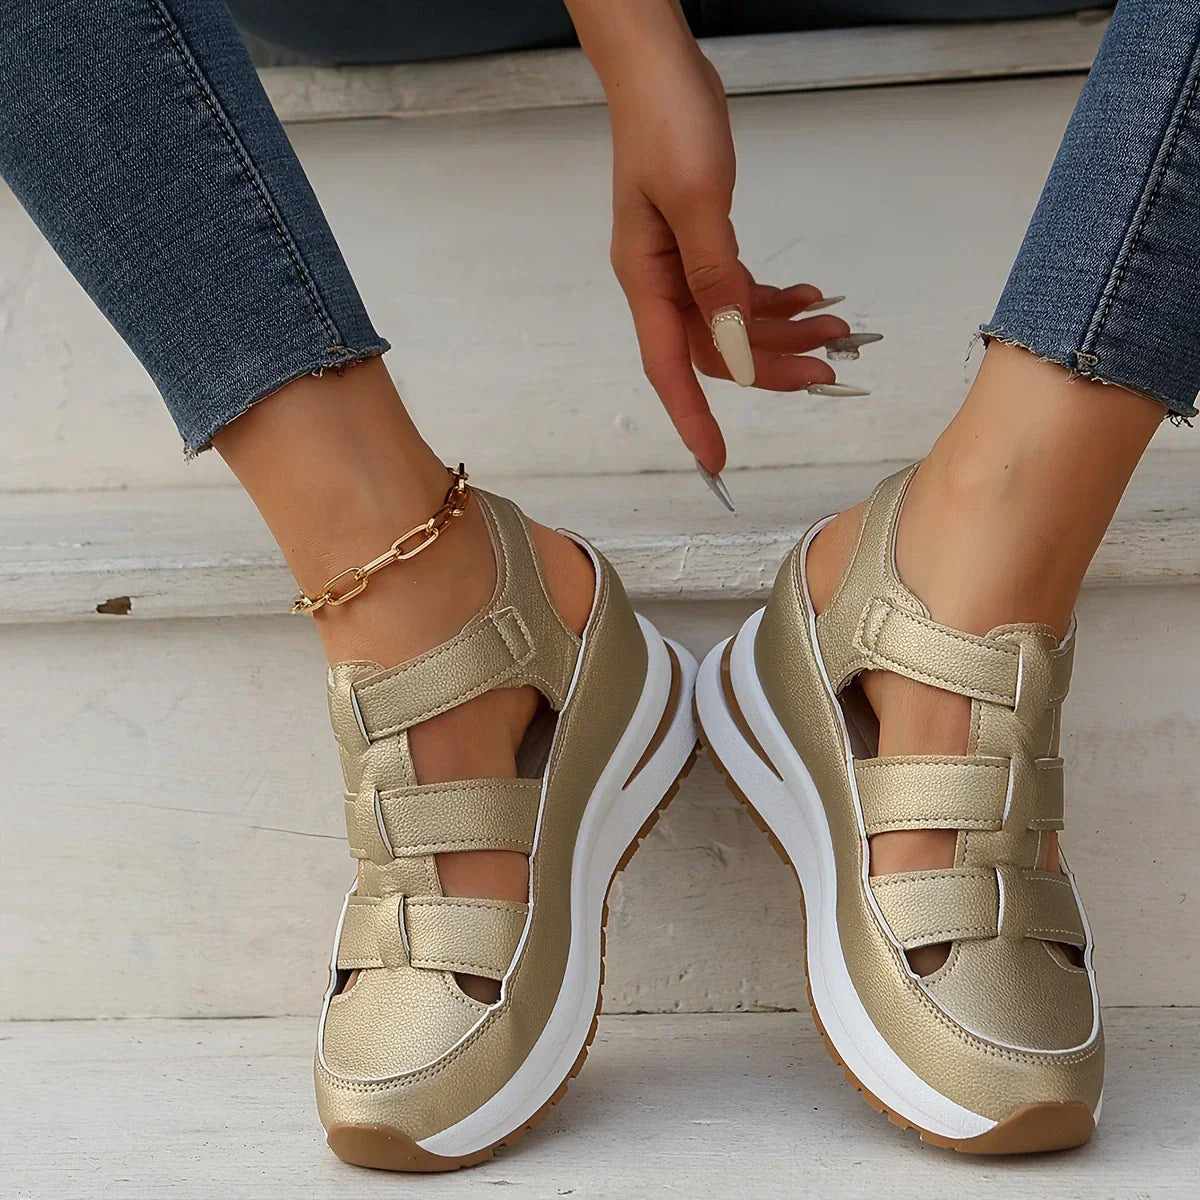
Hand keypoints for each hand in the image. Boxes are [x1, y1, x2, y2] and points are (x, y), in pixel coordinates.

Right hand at [603, 35, 852, 472]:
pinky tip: (810, 298)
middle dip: (769, 364)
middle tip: (828, 369)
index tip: (716, 461)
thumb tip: (734, 348)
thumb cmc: (668, 123)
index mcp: (647, 278)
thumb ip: (716, 277)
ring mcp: (681, 264)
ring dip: (784, 330)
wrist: (659, 65)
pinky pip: (739, 290)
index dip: (693, 417)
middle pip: (715, 348)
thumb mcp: (697, 200)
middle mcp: (661, 281)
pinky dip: (774, 300)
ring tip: (838, 327)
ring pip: (733, 322)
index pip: (669, 366)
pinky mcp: (702, 242)